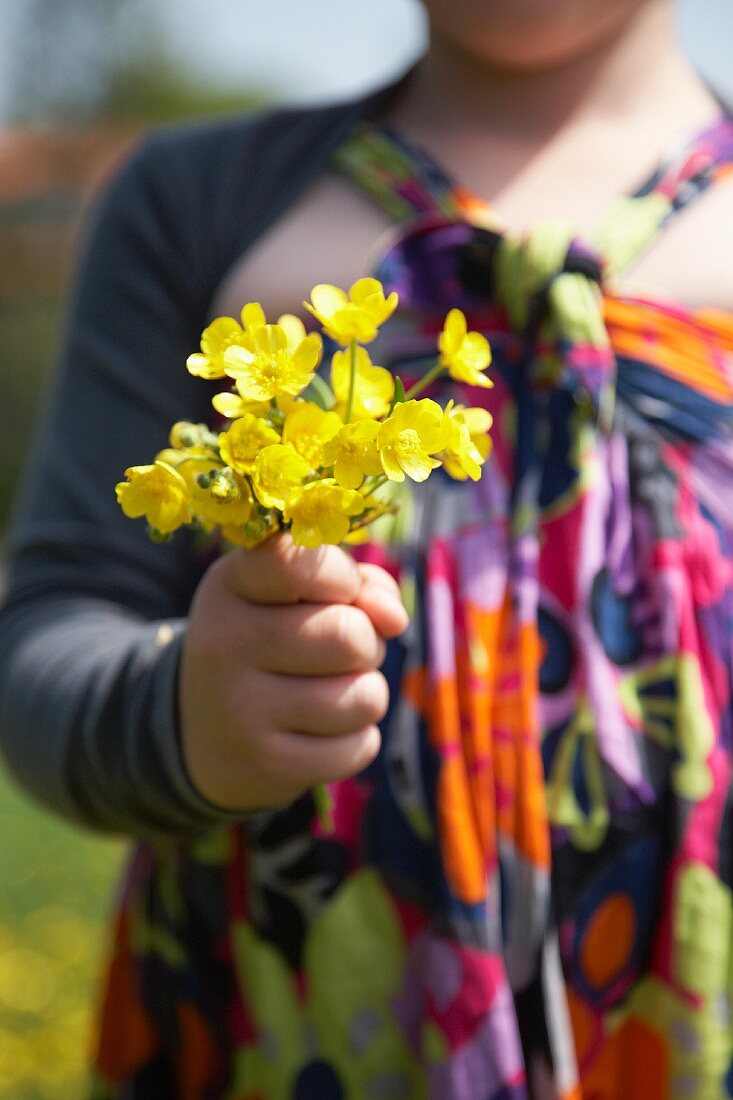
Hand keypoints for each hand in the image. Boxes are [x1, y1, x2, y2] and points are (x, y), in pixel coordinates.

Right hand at [178, 534, 407, 811]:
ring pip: (365, 696)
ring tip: (329, 692)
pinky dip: (357, 738)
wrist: (204, 730)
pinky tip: (321, 732)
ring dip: (365, 693)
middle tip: (339, 653)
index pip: (300, 563)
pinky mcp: (269, 766)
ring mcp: (242, 711)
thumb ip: (353, 581)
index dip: (341, 577)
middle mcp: (226, 645)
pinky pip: (361, 746)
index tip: (337, 591)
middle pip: (350, 636)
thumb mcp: (291, 594)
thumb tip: (394, 619)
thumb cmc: (270, 641)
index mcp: (230, 586)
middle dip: (366, 644)